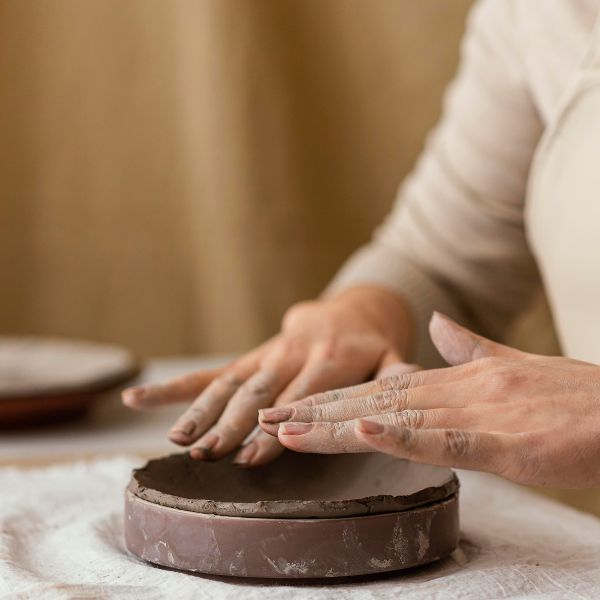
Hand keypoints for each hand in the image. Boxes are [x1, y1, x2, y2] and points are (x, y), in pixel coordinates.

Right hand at [122, 286, 414, 466]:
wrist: (351, 311)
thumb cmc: (374, 344)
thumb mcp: (393, 355)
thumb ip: (398, 370)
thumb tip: (412, 382)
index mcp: (332, 356)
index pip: (304, 393)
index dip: (279, 422)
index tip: (254, 452)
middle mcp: (293, 353)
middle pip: (260, 390)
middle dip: (232, 423)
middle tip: (207, 453)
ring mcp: (267, 354)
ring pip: (229, 382)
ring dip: (202, 411)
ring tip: (178, 440)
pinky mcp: (251, 356)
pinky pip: (211, 372)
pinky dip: (176, 387)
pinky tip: (140, 399)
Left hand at [260, 312, 599, 487]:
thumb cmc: (570, 399)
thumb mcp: (510, 368)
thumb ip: (467, 348)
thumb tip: (437, 325)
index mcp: (454, 380)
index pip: (378, 389)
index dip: (330, 398)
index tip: (288, 405)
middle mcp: (454, 390)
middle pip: (371, 402)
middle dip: (314, 412)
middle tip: (262, 419)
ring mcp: (477, 412)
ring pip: (393, 417)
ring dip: (337, 424)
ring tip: (287, 429)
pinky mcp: (505, 440)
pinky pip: (446, 438)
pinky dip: (403, 436)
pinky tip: (365, 432)